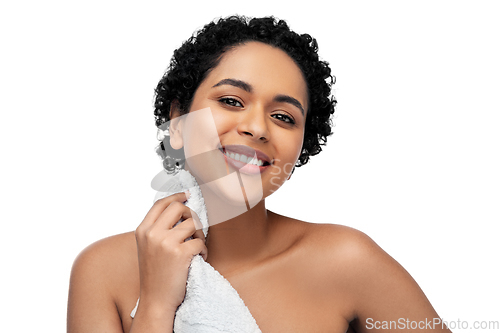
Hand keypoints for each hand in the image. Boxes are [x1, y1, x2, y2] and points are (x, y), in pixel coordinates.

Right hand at [134, 192, 206, 314]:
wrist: (156, 300)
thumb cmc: (155, 274)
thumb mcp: (147, 247)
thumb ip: (157, 228)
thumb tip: (178, 208)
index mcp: (142, 230)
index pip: (161, 203)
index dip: (176, 196)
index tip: (187, 195)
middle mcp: (152, 234)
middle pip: (178, 207)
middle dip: (191, 214)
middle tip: (194, 228)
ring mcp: (165, 243)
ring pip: (193, 224)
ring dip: (200, 234)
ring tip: (196, 247)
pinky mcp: (180, 253)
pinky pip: (200, 241)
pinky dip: (204, 250)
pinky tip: (199, 258)